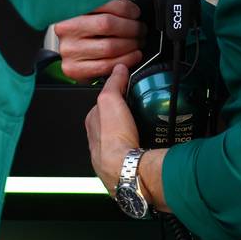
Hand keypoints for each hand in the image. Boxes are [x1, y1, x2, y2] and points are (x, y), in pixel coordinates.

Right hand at [54, 0, 145, 81]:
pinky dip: (126, 60)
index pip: (103, 4)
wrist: (67, 54)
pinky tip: (133, 55)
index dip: (125, 8)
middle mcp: (66, 29)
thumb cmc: (83, 32)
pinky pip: (107, 65)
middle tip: (141, 29)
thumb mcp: (89, 13)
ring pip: (110, 47)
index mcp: (71, 9)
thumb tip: (132, 9)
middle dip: (132, 28)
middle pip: (107, 25)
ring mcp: (69, 50)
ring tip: (138, 42)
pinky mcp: (74, 69)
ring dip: (132, 45)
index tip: (135, 13)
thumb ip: (107, 8)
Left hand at [85, 65, 171, 210]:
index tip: (125, 94)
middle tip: (139, 114)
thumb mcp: (110, 100)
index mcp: (92, 124)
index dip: (114, 98)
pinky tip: (148, 146)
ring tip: (146, 130)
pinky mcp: (124, 168)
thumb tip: (118, 70)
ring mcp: (109, 157)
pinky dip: (139, 149)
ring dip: (131, 136)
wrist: (127, 170)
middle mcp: (97, 142)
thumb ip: (113, 83)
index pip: (101, 105)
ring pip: (121, 141)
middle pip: (111, 124)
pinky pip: (132, 154)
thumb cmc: (114, 139)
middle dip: (123, 119)